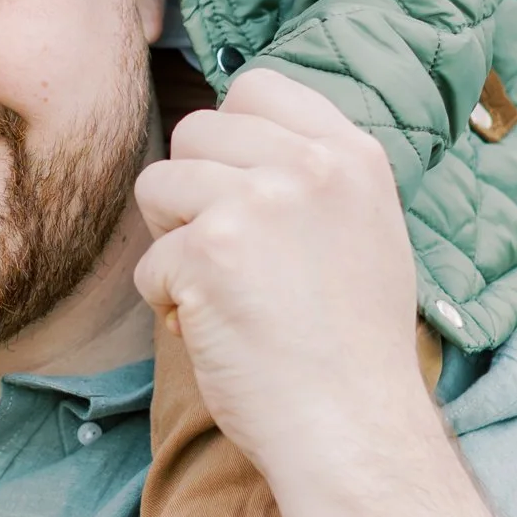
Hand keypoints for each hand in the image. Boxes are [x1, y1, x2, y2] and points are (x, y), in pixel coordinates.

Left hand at [134, 70, 513, 516]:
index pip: (258, 87)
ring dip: (174, 247)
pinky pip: (150, 263)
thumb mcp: (366, 233)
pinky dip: (169, 304)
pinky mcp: (210, 251)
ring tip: (223, 294)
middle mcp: (309, 166)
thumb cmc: (353, 348)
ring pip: (158, 187)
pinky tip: (215, 331)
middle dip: (191, 194)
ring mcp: (259, 203)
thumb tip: (232, 133)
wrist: (353, 430)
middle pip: (195, 132)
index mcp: (353, 156)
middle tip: (229, 258)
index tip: (237, 190)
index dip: (229, 137)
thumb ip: (312, 177)